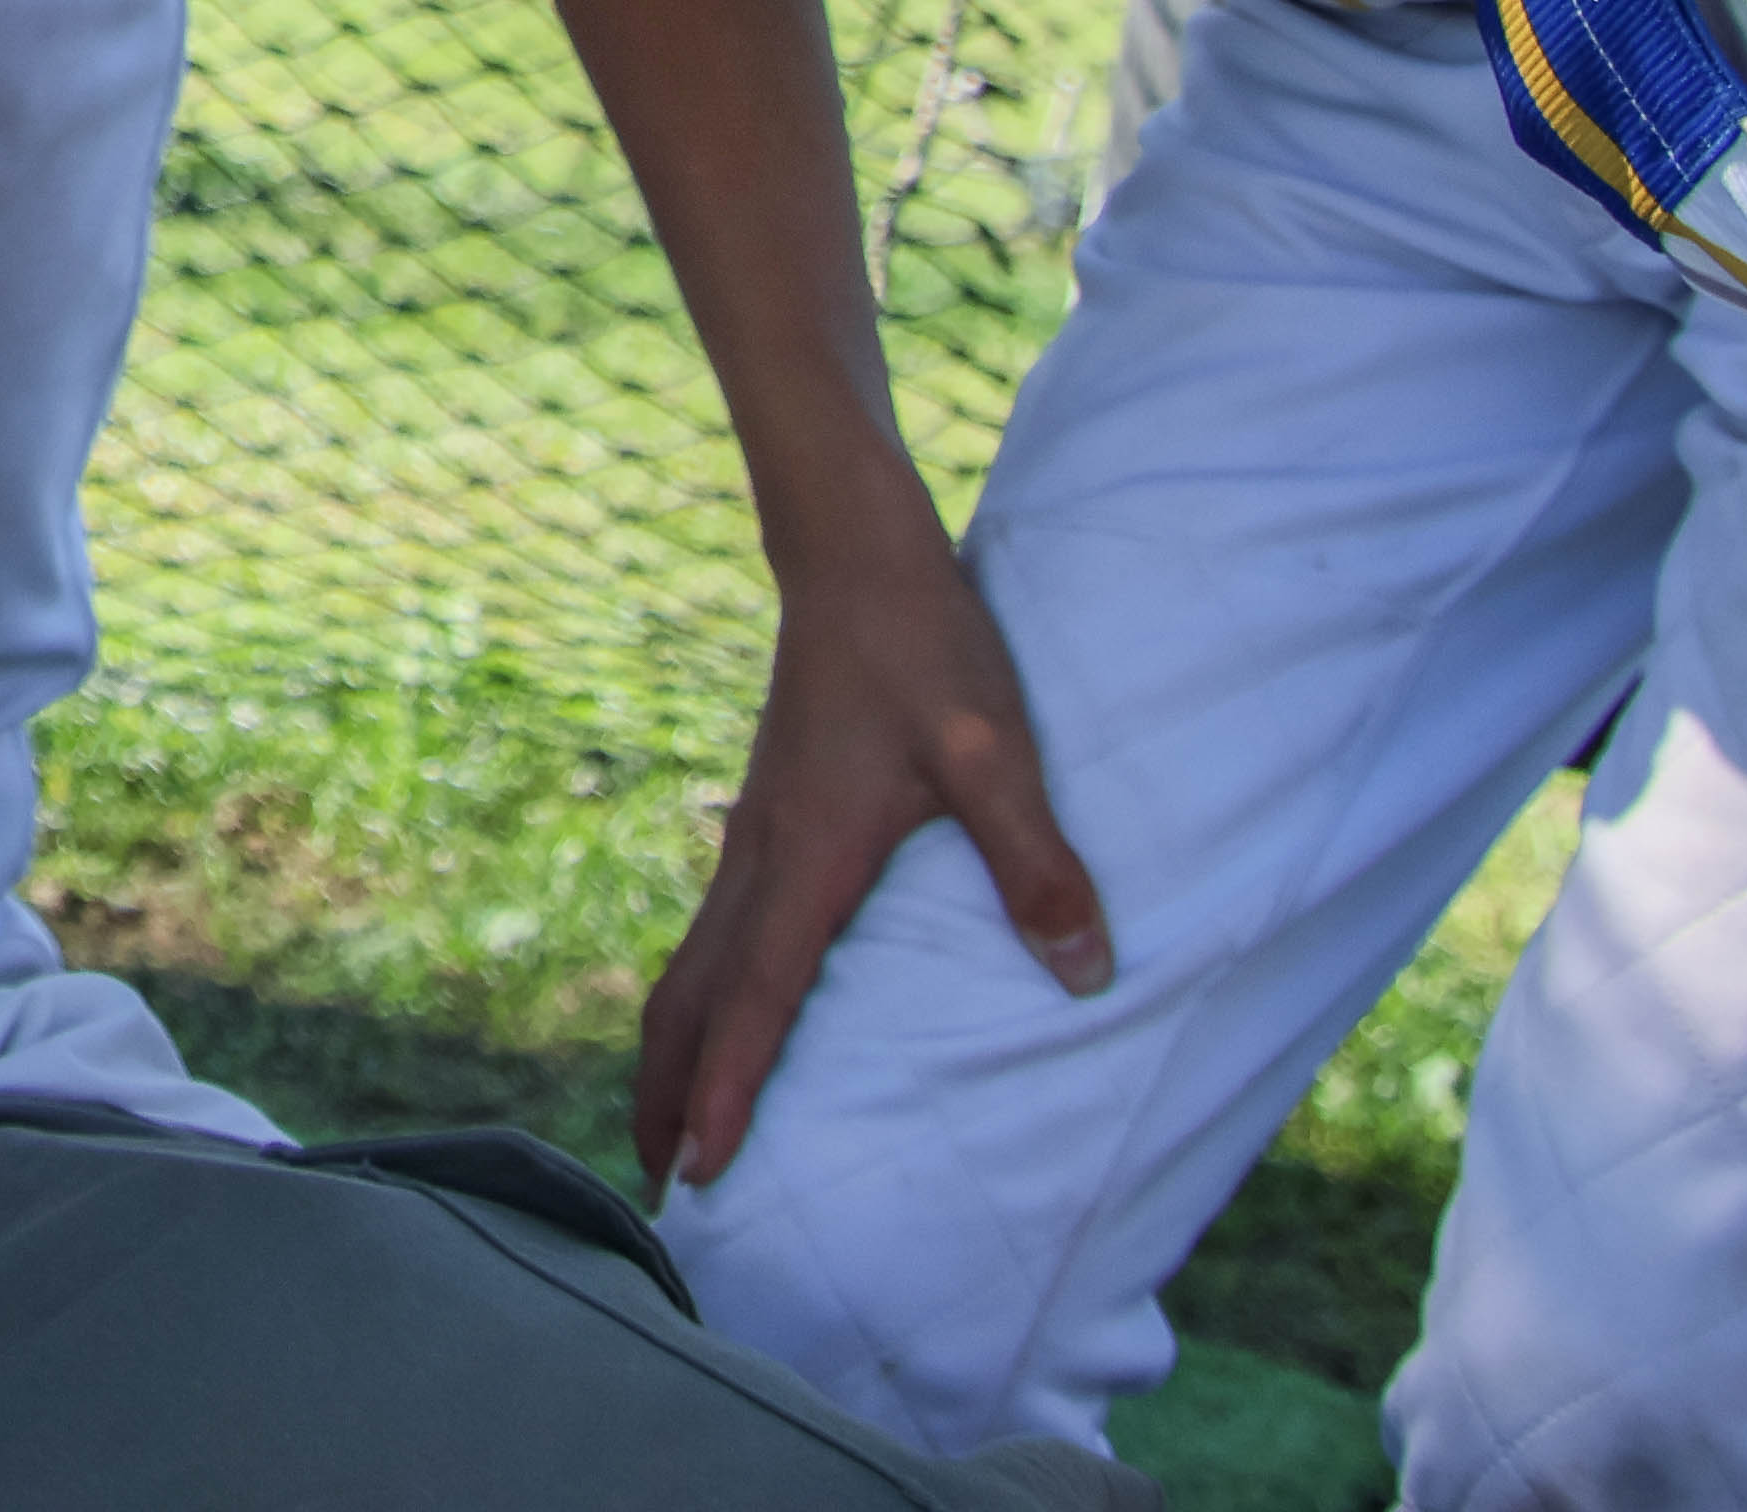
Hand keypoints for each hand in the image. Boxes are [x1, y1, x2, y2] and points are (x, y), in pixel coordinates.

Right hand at [633, 508, 1109, 1189]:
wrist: (854, 554)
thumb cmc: (925, 647)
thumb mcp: (994, 752)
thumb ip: (1035, 863)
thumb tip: (1084, 975)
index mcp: (805, 861)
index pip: (756, 1001)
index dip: (730, 1092)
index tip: (706, 1176)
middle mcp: (759, 859)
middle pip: (687, 1000)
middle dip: (667, 1099)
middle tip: (663, 1193)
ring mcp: (752, 836)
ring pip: (690, 968)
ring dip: (673, 1054)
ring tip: (672, 1128)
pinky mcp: (766, 817)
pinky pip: (712, 934)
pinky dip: (698, 1000)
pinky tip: (726, 1013)